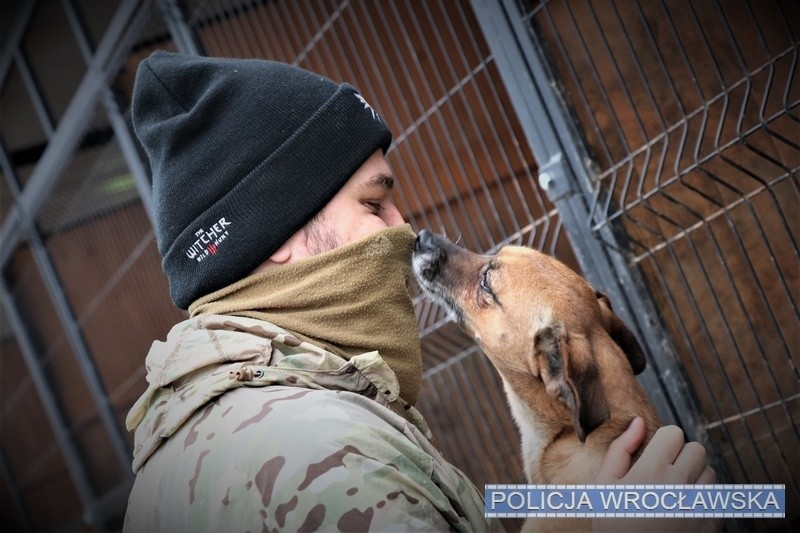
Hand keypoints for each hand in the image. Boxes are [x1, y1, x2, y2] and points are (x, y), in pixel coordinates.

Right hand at [592, 418, 719, 531]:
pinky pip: (718, 499)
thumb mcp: (604, 484)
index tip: (654, 455)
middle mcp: (681, 484)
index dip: (662, 442)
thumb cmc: (613, 523)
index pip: (674, 433)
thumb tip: (638, 422)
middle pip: (697, 449)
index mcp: (652, 470)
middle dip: (682, 456)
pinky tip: (684, 511)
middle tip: (664, 473)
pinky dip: (705, 500)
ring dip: (696, 477)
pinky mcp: (712, 523)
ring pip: (710, 473)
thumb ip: (620, 449)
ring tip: (675, 493)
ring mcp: (699, 505)